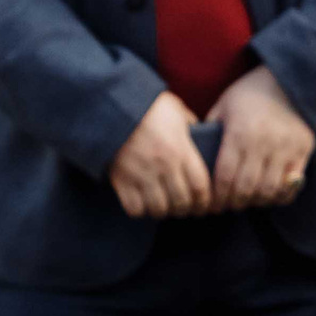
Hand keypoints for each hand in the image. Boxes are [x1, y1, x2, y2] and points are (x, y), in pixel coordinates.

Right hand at [106, 90, 211, 218]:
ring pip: (159, 208)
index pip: (200, 187)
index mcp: (180, 150)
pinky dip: (139, 210)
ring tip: (161, 206)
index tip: (202, 204)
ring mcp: (141, 174)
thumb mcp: (176, 110)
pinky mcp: (121, 180)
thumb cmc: (146, 106)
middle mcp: (164, 166)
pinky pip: (134, 208)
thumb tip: (199, 133)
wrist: (110, 105)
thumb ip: (190, 124)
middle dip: (185, 209)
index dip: (204, 201)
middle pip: (181, 202)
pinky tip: (140, 203)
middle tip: (182, 208)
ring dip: (162, 211)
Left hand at [206, 65, 314, 209]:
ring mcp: (285, 148)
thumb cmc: (249, 93)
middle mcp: (263, 144)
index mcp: (239, 134)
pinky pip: (293, 183)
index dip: (217, 195)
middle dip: (234, 202)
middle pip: (246, 188)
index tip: (211, 203)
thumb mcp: (223, 106)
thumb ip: (211, 129)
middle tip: (227, 206)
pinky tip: (269, 196)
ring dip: (256, 201)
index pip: (225, 176)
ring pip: (269, 190)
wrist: (288, 79)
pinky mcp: (304, 150)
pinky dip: (280, 195)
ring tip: (246, 202)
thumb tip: (196, 152)